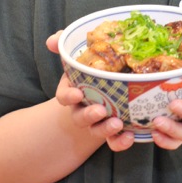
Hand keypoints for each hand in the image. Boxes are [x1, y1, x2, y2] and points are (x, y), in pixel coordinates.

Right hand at [47, 32, 135, 152]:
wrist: (110, 86)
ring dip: (105, 130)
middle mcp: (83, 109)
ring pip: (97, 131)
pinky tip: (130, 136)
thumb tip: (52, 41)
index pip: (64, 97)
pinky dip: (120, 141)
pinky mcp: (114, 131)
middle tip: (100, 110)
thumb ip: (65, 45)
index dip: (68, 97)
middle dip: (89, 115)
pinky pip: (114, 141)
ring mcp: (98, 122)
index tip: (78, 94)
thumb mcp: (81, 54)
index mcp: (74, 90)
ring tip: (118, 123)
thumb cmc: (93, 68)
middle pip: (80, 118)